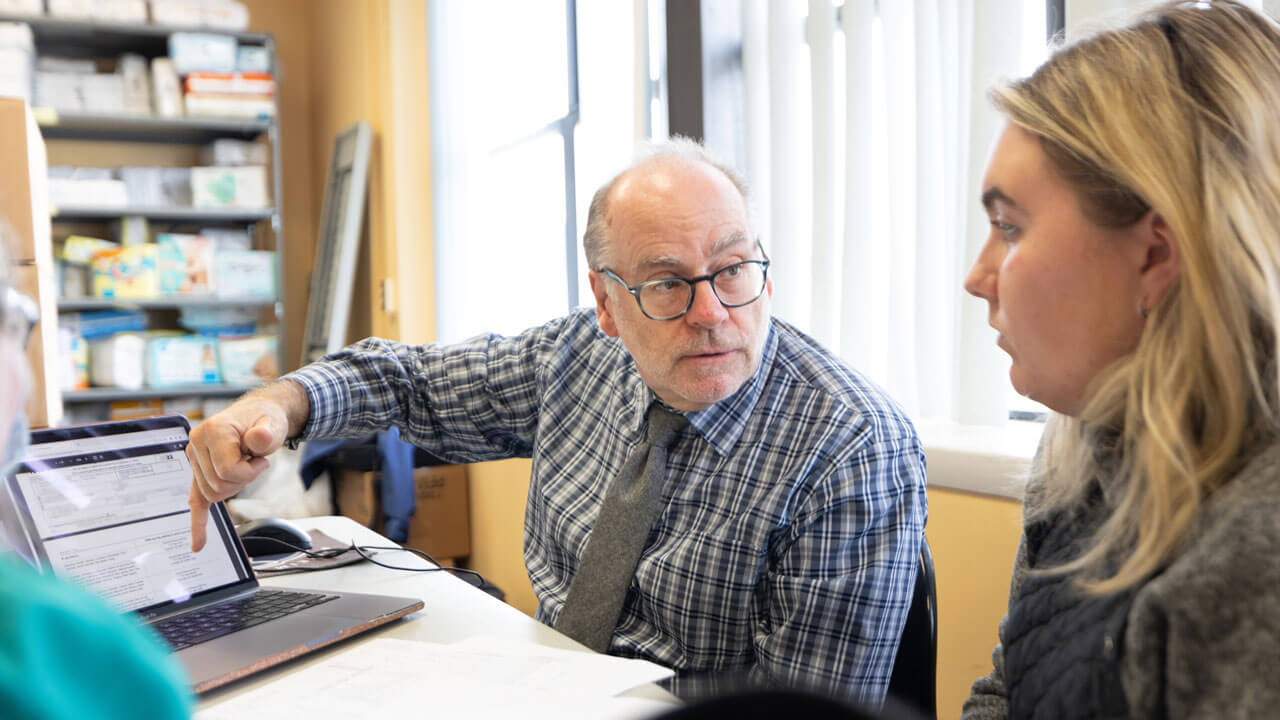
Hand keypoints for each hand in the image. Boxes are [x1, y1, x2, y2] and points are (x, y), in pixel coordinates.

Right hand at [186, 398, 288, 551]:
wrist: (258, 415)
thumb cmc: (264, 420)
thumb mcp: (272, 423)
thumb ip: (266, 433)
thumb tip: (258, 440)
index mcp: (212, 431)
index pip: (227, 471)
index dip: (248, 472)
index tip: (260, 460)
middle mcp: (197, 444)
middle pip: (219, 486)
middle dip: (242, 479)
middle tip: (253, 460)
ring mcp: (194, 458)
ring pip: (213, 494)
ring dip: (234, 485)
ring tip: (243, 462)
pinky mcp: (198, 470)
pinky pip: (195, 500)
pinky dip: (197, 522)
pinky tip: (198, 544)